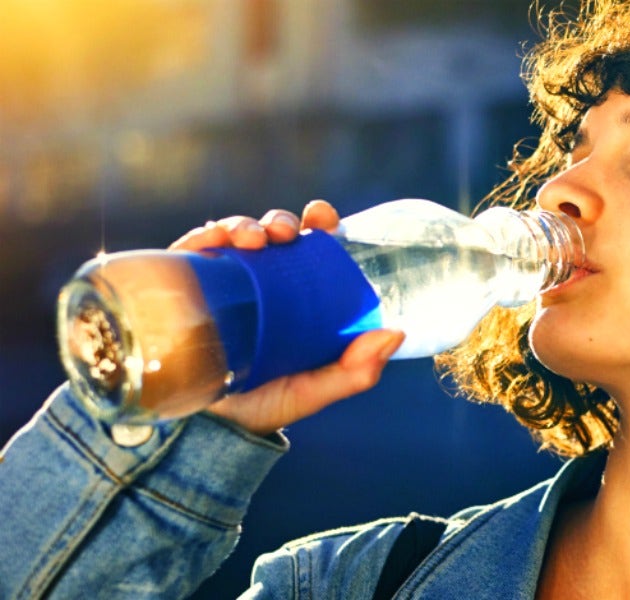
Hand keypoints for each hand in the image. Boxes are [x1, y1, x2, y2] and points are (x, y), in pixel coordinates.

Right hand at [168, 200, 405, 435]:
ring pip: (235, 236)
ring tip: (257, 240)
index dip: (319, 225)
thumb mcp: (314, 389)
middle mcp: (259, 283)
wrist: (205, 431)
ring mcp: (221, 282)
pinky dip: (208, 234)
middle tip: (290, 232)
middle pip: (273, 235)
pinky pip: (193, 249)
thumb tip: (396, 334)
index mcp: (295, 297)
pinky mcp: (184, 287)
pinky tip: (219, 241)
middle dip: (282, 221)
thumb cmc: (264, 405)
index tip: (325, 220)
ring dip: (247, 225)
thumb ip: (355, 371)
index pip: (310, 249)